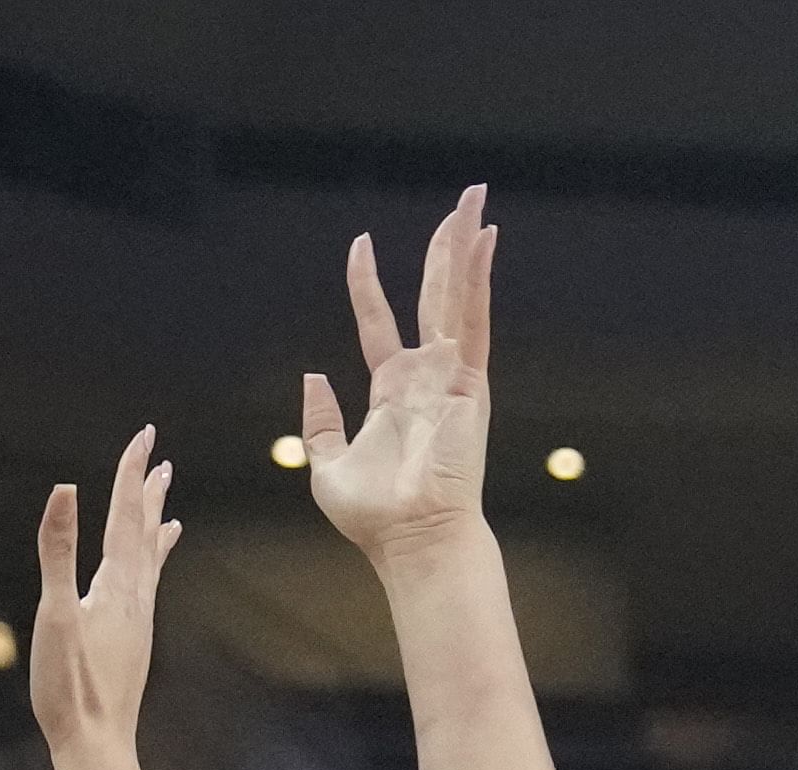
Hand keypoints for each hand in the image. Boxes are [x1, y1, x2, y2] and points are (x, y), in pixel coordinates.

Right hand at [30, 422, 178, 769]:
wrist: (96, 745)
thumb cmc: (70, 686)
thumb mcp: (56, 613)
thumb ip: (58, 552)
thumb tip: (65, 491)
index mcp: (116, 586)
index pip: (124, 516)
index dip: (130, 474)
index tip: (144, 436)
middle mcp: (134, 599)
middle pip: (144, 534)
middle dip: (148, 494)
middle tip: (160, 460)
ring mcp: (137, 623)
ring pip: (149, 563)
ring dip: (155, 530)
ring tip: (168, 509)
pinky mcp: (133, 645)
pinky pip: (146, 593)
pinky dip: (151, 572)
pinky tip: (147, 579)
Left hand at [302, 187, 496, 564]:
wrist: (411, 541)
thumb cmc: (373, 518)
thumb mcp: (326, 466)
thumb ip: (320, 422)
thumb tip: (313, 376)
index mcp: (392, 392)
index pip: (379, 322)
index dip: (368, 285)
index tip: (361, 244)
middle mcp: (426, 377)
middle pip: (433, 296)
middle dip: (444, 249)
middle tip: (460, 204)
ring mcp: (451, 376)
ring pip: (457, 296)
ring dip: (466, 247)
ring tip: (475, 199)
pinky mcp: (470, 383)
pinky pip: (474, 320)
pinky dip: (479, 279)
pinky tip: (485, 239)